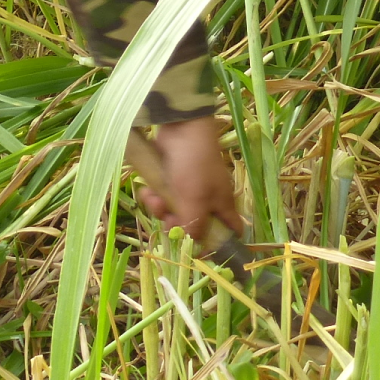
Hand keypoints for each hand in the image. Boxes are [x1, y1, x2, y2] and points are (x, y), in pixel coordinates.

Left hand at [137, 117, 243, 238]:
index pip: (231, 231)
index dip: (220, 245)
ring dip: (160, 208)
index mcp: (222, 205)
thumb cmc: (194, 164)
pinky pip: (161, 196)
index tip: (200, 253)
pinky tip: (147, 189)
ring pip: (173, 212)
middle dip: (176, 225)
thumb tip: (194, 249)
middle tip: (167, 220)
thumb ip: (195, 226)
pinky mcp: (170, 178)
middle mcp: (207, 199)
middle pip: (193, 225)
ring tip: (154, 198)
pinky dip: (153, 195)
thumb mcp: (196, 200)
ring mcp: (187, 189)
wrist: (180, 126)